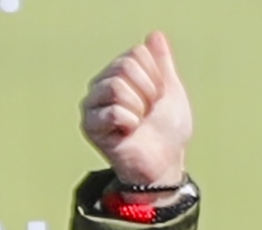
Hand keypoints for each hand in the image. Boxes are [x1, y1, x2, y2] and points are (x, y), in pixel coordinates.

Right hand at [81, 31, 192, 189]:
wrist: (166, 162)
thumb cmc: (168, 130)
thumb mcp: (171, 90)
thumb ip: (162, 62)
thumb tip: (155, 35)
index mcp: (119, 72)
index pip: (137, 54)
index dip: (156, 77)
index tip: (158, 97)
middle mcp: (101, 83)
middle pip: (125, 67)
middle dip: (148, 92)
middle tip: (148, 112)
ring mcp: (92, 104)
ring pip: (117, 86)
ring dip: (139, 108)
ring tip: (139, 122)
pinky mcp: (90, 125)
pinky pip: (114, 111)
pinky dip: (130, 122)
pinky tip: (129, 132)